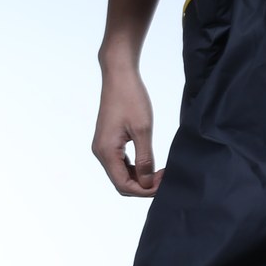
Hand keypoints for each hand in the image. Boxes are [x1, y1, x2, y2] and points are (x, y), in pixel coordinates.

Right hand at [93, 61, 163, 196]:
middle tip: (164, 177)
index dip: (145, 190)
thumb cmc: (131, 98)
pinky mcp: (108, 141)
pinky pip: (120, 162)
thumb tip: (147, 182)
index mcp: (106, 151)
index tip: (163, 183)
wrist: (119, 75)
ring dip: (140, 177)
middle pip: (121, 182)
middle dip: (143, 185)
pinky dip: (135, 167)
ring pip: (121, 173)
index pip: (123, 185)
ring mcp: (103, 146)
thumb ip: (145, 159)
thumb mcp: (143, 130)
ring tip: (160, 171)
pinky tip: (150, 163)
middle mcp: (100, 152)